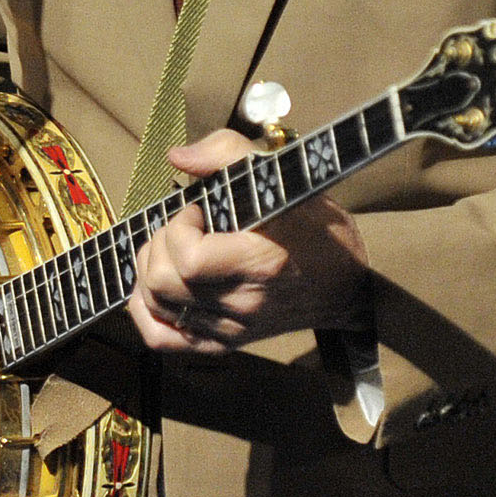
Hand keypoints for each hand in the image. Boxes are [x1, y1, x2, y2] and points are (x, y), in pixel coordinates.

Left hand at [127, 129, 368, 355]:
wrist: (347, 284)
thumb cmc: (317, 228)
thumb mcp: (283, 176)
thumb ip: (228, 153)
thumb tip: (177, 157)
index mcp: (260, 262)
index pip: (189, 258)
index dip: (179, 226)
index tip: (198, 209)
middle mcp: (243, 303)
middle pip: (162, 282)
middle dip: (160, 244)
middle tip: (184, 227)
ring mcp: (231, 328)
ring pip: (156, 305)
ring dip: (152, 269)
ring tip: (176, 250)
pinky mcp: (225, 342)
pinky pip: (163, 339)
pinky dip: (148, 311)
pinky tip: (160, 287)